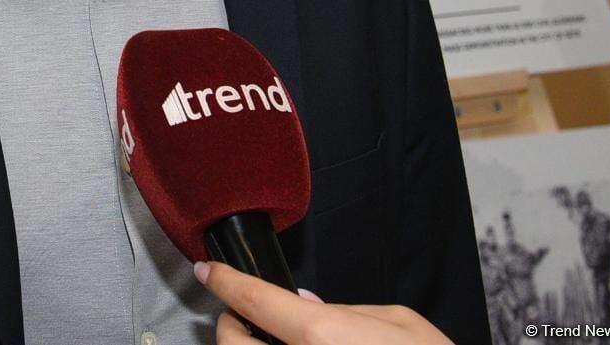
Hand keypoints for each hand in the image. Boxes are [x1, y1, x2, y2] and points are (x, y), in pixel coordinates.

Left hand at [194, 261, 453, 343]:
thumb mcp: (401, 323)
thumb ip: (349, 312)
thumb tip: (310, 305)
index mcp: (323, 337)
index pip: (255, 301)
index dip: (226, 281)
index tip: (208, 271)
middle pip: (232, 344)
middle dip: (229, 325)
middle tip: (240, 314)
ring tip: (261, 339)